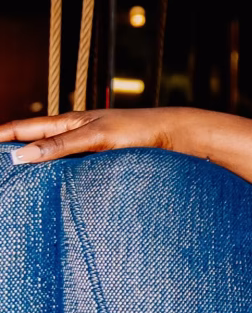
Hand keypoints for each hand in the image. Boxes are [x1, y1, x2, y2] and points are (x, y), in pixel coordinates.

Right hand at [0, 107, 190, 162]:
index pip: (23, 128)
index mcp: (68, 123)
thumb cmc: (136, 130)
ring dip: (34, 166)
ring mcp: (87, 148)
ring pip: (52, 158)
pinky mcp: (102, 161)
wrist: (173, 135)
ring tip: (15, 181)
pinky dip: (56, 176)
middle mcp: (75, 134)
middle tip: (0, 171)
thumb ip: (59, 146)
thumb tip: (21, 156)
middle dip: (12, 152)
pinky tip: (52, 189)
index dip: (0, 137)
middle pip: (34, 143)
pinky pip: (71, 170)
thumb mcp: (95, 137)